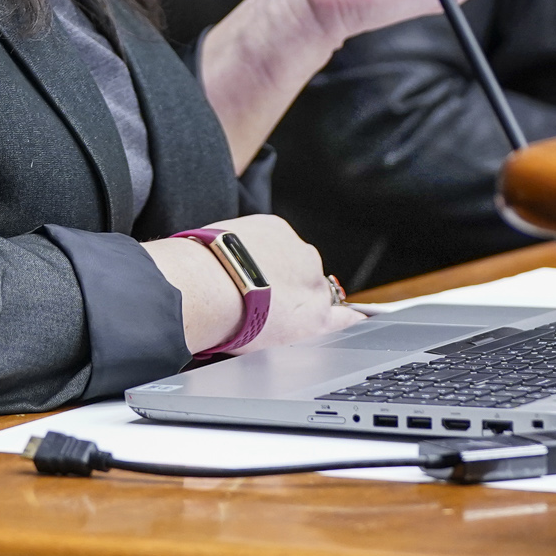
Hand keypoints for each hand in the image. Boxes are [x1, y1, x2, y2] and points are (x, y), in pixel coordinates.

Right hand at [142, 214, 362, 354]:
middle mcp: (300, 252)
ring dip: (305, 309)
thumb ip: (233, 252)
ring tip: (280, 325)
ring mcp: (311, 284)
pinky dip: (349, 321)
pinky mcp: (314, 316)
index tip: (270, 283)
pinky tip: (356, 324)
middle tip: (269, 308)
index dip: (279, 273)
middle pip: (306, 274)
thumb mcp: (218, 242)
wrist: (206, 285)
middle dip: (293, 290)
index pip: (287, 254)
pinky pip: (344, 318)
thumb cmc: (199, 266)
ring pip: (319, 297)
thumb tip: (222, 264)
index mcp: (276, 230)